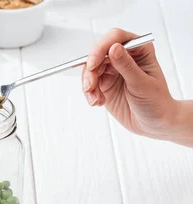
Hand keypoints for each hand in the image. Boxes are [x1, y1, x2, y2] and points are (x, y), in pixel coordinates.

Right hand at [82, 28, 192, 145]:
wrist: (153, 123)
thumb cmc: (156, 102)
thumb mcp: (142, 84)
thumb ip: (127, 66)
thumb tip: (114, 48)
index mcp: (138, 50)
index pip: (115, 38)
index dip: (101, 48)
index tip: (93, 63)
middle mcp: (124, 57)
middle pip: (98, 54)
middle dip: (90, 71)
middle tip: (90, 87)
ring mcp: (112, 71)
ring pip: (90, 69)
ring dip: (88, 85)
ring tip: (95, 99)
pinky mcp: (104, 84)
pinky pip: (89, 84)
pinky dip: (89, 94)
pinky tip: (98, 102)